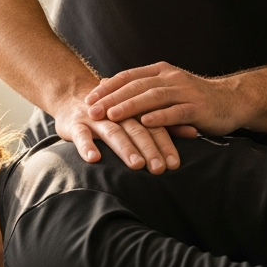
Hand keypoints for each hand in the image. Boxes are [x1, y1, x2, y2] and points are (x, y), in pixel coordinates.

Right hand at [53, 95, 188, 172]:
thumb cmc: (111, 112)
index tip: (175, 164)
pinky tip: (94, 159)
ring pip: (112, 131)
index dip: (164, 143)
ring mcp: (95, 118)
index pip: (153, 126)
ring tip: (137, 165)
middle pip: (136, 129)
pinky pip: (80, 135)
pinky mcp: (74, 124)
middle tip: (160, 169)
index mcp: (134, 110)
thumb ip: (164, 123)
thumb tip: (194, 131)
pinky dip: (86, 145)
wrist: (72, 97)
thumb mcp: (137, 115)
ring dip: (124, 148)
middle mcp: (117, 112)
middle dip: (149, 149)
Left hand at [85, 62, 244, 135]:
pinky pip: (176, 112)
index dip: (108, 87)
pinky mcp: (198, 108)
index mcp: (161, 71)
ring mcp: (185, 92)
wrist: (232, 101)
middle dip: (112, 98)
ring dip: (130, 106)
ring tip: (111, 115)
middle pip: (136, 85)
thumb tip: (107, 86)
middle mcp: (171, 78)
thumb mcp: (166, 89)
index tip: (88, 98)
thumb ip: (141, 88)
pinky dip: (160, 117)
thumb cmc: (194, 99)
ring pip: (153, 96)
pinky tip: (146, 123)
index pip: (129, 76)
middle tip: (92, 110)